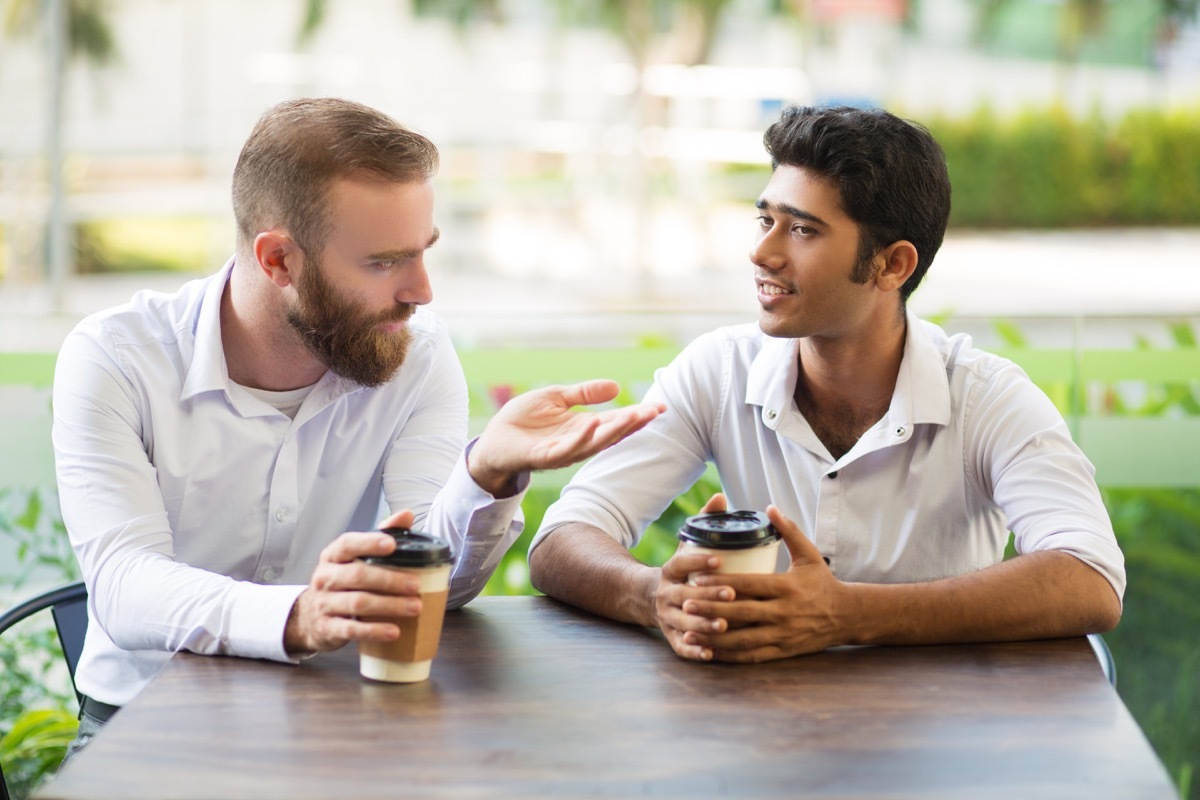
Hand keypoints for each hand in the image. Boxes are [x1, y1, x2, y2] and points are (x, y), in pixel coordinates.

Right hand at [284, 509, 423, 654]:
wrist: (309, 617)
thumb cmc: (342, 582)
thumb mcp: (355, 557)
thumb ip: (380, 535)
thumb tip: (406, 515)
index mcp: (333, 555)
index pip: (348, 544)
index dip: (369, 543)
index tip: (392, 545)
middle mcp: (325, 577)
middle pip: (357, 575)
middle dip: (390, 579)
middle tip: (416, 585)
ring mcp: (324, 603)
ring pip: (357, 603)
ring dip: (389, 605)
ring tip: (415, 607)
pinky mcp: (327, 628)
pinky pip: (352, 630)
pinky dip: (375, 630)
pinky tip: (394, 631)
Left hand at [467, 379, 664, 496]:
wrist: (492, 440)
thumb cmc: (522, 420)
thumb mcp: (556, 397)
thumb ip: (583, 394)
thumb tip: (616, 386)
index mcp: (582, 428)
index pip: (615, 421)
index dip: (637, 415)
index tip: (659, 406)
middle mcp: (577, 442)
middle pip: (611, 434)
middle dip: (634, 423)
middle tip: (656, 411)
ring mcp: (562, 451)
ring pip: (594, 443)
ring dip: (614, 430)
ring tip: (633, 416)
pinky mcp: (543, 457)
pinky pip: (565, 449)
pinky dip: (580, 438)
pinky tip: (592, 424)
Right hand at [653, 493, 734, 660]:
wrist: (646, 597)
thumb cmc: (679, 569)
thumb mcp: (685, 546)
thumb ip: (703, 523)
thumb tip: (720, 497)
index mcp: (670, 571)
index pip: (681, 564)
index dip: (698, 563)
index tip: (719, 561)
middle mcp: (665, 595)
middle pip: (684, 596)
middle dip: (707, 596)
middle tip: (731, 594)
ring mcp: (666, 617)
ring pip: (683, 623)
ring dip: (703, 625)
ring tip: (724, 625)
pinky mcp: (670, 637)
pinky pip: (680, 647)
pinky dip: (694, 651)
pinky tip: (711, 654)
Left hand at [681, 505, 843, 662]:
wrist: (847, 616)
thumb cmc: (823, 582)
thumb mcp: (810, 554)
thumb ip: (789, 531)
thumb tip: (770, 507)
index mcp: (787, 587)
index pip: (748, 584)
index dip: (721, 582)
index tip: (697, 579)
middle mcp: (783, 612)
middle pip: (741, 612)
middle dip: (710, 608)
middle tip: (684, 603)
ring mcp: (782, 634)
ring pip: (742, 639)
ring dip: (714, 637)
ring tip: (689, 630)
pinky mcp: (782, 651)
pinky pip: (752, 656)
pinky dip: (729, 656)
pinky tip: (709, 652)